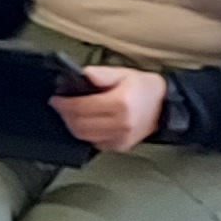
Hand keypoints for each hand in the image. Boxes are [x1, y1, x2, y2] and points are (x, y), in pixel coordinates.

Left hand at [51, 63, 166, 151]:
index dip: (64, 104)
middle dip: (65, 115)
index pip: (82, 108)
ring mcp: (121, 138)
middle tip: (60, 106)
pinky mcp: (120, 146)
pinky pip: (95, 142)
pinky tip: (85, 123)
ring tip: (69, 114)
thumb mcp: (123, 73)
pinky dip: (86, 133)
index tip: (56, 99)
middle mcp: (121, 124)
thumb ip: (101, 74)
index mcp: (120, 104)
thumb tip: (83, 75)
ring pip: (84, 136)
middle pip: (80, 125)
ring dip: (72, 125)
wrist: (164, 106)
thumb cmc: (144, 88)